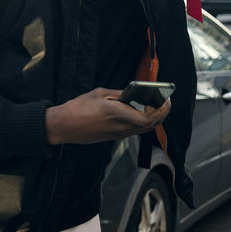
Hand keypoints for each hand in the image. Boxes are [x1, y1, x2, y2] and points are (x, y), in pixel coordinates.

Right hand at [44, 87, 170, 144]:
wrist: (64, 126)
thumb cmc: (78, 108)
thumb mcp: (99, 94)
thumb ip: (118, 94)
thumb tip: (131, 94)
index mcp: (118, 114)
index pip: (149, 118)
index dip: (161, 110)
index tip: (166, 100)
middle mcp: (121, 128)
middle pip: (150, 125)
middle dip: (161, 114)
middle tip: (164, 102)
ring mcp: (118, 135)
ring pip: (143, 129)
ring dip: (153, 119)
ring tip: (154, 106)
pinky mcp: (113, 137)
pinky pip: (134, 131)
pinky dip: (142, 122)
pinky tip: (139, 113)